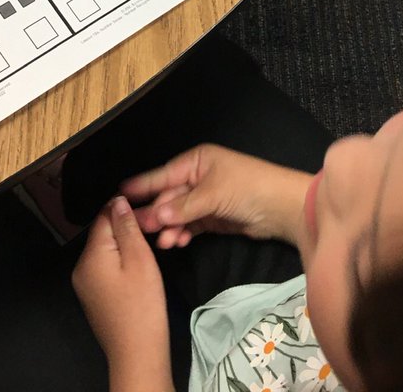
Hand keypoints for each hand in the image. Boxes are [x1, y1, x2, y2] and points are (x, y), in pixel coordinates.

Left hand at [72, 197, 172, 390]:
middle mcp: (81, 267)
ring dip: (123, 246)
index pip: (103, 216)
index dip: (124, 208)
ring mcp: (85, 284)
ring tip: (146, 251)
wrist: (137, 353)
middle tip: (150, 233)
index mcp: (90, 255)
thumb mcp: (140, 259)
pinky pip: (104, 268)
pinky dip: (119, 264)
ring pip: (104, 251)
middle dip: (124, 228)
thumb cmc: (142, 305)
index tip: (146, 210)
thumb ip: (127, 227)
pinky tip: (136, 272)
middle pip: (102, 233)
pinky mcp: (93, 297)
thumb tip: (118, 201)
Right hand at [122, 144, 311, 248]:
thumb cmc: (249, 188)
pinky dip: (183, 233)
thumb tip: (154, 215)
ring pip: (178, 213)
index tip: (119, 195)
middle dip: (157, 213)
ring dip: (170, 227)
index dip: (142, 186)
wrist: (283, 208)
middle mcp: (199, 177)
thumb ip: (183, 207)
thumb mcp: (214, 194)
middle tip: (140, 230)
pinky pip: (191, 224)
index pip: (163, 174)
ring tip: (163, 242)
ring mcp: (206, 198)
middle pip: (169, 197)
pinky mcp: (214, 217)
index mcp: (197, 161)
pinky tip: (176, 242)